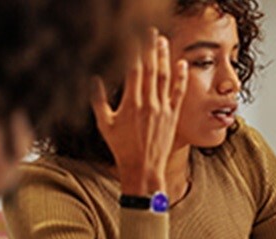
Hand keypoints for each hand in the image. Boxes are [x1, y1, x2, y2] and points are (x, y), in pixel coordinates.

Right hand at [90, 29, 188, 195]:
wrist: (143, 168)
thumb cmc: (122, 148)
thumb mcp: (104, 124)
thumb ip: (98, 100)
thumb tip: (94, 79)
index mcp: (130, 104)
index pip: (133, 71)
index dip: (134, 53)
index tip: (133, 39)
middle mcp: (148, 103)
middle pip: (149, 69)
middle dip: (150, 49)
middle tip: (150, 32)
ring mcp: (162, 109)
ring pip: (164, 77)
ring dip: (164, 58)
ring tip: (163, 41)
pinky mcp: (173, 115)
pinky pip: (178, 93)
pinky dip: (180, 78)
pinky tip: (181, 64)